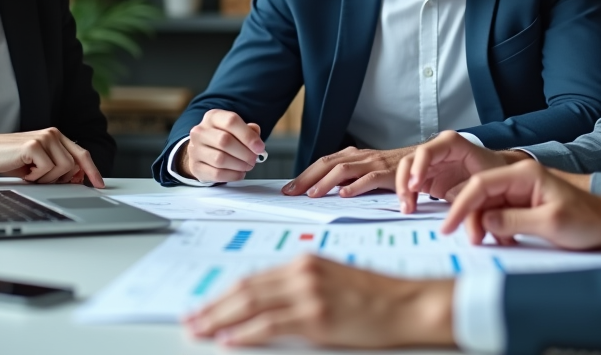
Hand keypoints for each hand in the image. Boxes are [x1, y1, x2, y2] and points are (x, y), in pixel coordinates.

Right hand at [0, 128, 104, 187]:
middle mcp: (54, 134)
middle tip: (41, 179)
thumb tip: (77, 178)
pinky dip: (36, 176)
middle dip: (60, 179)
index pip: (82, 154)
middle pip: (74, 164)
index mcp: (57, 137)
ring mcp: (45, 138)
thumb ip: (58, 166)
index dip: (92, 170)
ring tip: (32, 174)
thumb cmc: (12, 158)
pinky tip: (26, 171)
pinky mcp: (34, 145)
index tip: (99, 184)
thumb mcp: (40, 163)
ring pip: (63, 168)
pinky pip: (47, 169)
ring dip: (47, 178)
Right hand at [181, 110, 266, 182]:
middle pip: (225, 141)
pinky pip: (216, 174)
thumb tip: (256, 140)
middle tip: (254, 159)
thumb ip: (249, 131)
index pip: (231, 121)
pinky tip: (239, 173)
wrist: (202, 150)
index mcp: (213, 117)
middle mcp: (200, 131)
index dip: (248, 136)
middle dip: (245, 153)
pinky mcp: (196, 167)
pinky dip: (232, 175)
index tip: (260, 147)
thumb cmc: (223, 137)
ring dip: (239, 165)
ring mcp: (195, 149)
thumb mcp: (236, 129)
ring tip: (247, 165)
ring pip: (220, 159)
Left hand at [184, 255, 454, 347]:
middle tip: (192, 319)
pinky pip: (270, 324)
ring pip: (251, 304)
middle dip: (213, 306)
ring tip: (200, 329)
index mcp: (306, 261)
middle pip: (245, 289)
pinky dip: (245, 332)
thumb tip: (270, 303)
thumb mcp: (335, 281)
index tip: (206, 305)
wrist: (409, 303)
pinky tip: (230, 338)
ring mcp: (309, 293)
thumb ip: (303, 286)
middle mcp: (303, 272)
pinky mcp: (316, 315)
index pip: (254, 278)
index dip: (225, 294)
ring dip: (220, 318)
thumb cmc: (378, 296)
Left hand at [283, 145, 414, 197]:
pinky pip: (369, 178)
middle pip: (327, 164)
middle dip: (307, 178)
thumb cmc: (391, 170)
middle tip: (292, 193)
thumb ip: (347, 178)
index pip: (322, 163)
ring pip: (344, 170)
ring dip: (325, 182)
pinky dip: (355, 187)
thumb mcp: (365, 172)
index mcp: (352, 155)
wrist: (422, 162)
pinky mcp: (387, 173)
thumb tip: (321, 191)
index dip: (304, 175)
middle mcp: (360, 156)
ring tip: (312, 195)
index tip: (288, 188)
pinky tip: (344, 195)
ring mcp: (373, 163)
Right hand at [394, 131, 529, 212]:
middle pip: (411, 159)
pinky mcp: (428, 178)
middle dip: (405, 180)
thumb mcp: (487, 182)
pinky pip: (411, 183)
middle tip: (407, 203)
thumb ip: (472, 195)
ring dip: (403, 189)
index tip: (415, 187)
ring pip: (407, 171)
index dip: (418, 167)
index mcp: (452, 145)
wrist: (501, 174)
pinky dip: (408, 195)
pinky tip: (410, 208)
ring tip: (407, 209)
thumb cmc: (496, 172)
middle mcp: (438, 151)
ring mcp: (431, 164)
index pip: (428, 151)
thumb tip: (456, 212)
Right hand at [442, 159, 600, 249]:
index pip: (481, 184)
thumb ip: (513, 220)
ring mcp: (519, 192)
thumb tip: (484, 220)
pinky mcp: (521, 206)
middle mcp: (518, 179)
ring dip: (484, 226)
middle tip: (474, 240)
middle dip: (472, 218)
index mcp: (524, 175)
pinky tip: (506, 241)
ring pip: (486, 207)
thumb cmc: (586, 220)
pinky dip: (495, 230)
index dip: (462, 204)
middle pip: (480, 195)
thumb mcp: (549, 222)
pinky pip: (497, 216)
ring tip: (494, 242)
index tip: (450, 223)